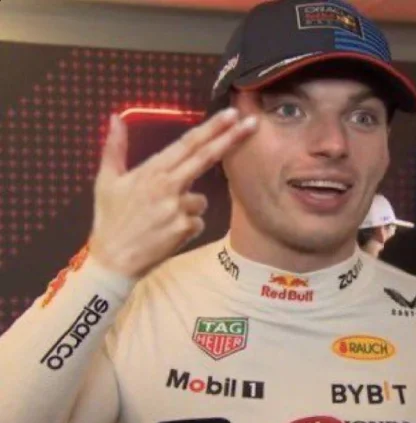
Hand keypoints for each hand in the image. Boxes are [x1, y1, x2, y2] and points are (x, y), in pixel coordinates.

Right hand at [89, 107, 257, 278]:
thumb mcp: (106, 181)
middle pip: (206, 158)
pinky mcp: (185, 229)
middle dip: (231, 138)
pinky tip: (166, 233)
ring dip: (189, 207)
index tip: (230, 114)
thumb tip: (116, 117)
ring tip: (161, 219)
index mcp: (151, 171)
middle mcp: (168, 186)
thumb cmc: (109, 219)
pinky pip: (197, 222)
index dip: (211, 128)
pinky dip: (186, 226)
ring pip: (201, 200)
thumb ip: (115, 148)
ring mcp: (178, 208)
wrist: (113, 259)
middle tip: (252, 123)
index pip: (187, 144)